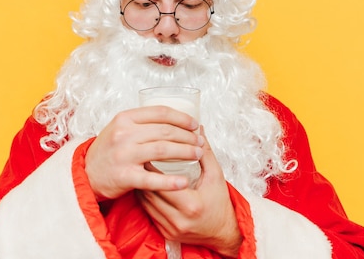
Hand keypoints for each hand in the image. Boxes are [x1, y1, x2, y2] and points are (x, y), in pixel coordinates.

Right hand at [85, 106, 203, 199]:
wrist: (86, 173)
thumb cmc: (108, 150)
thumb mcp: (120, 128)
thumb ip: (142, 122)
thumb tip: (176, 118)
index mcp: (125, 118)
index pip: (160, 113)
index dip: (182, 118)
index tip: (194, 124)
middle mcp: (124, 134)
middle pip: (165, 131)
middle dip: (188, 136)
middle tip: (200, 141)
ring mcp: (124, 155)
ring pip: (163, 150)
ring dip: (185, 152)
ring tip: (197, 155)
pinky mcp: (124, 176)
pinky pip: (152, 179)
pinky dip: (170, 181)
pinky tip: (184, 182)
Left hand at [138, 127, 242, 257]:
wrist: (223, 232)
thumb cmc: (220, 203)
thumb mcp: (216, 176)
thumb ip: (206, 153)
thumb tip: (198, 131)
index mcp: (191, 204)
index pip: (164, 183)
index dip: (153, 168)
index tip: (148, 152)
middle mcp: (178, 219)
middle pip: (151, 192)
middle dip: (144, 174)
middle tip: (140, 158)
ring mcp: (170, 228)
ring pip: (146, 203)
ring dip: (142, 185)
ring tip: (139, 169)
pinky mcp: (165, 233)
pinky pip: (148, 213)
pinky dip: (145, 198)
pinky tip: (144, 185)